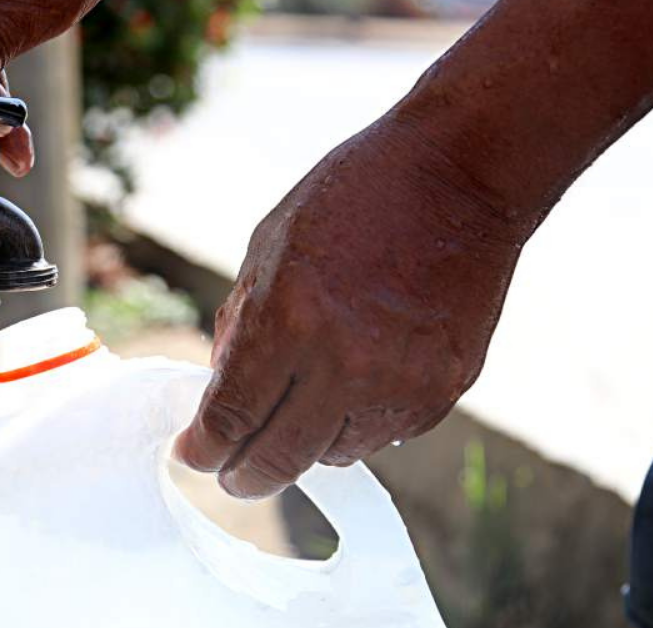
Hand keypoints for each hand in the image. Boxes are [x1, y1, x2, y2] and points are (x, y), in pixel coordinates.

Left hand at [174, 114, 529, 499]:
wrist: (460, 175)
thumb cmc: (353, 196)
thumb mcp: (269, 245)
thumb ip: (241, 324)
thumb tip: (221, 388)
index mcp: (287, 319)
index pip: (229, 418)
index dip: (202, 449)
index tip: (192, 454)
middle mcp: (342, 363)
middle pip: (277, 461)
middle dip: (242, 477)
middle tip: (230, 475)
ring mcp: (397, 384)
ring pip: (332, 456)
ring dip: (304, 445)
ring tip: (298, 411)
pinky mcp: (440, 392)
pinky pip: (382, 437)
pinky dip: (356, 424)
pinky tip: (353, 385)